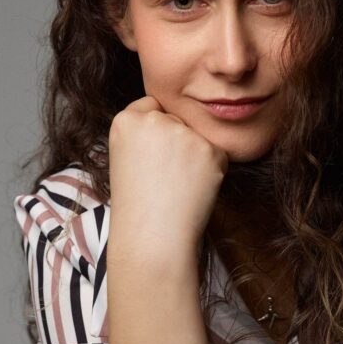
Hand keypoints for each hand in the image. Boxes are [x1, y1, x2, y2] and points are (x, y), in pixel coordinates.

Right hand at [108, 95, 228, 258]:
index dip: (156, 133)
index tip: (152, 157)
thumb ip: (145, 134)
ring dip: (195, 157)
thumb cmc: (138, 205)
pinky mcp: (209, 150)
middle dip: (177, 143)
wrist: (152, 237)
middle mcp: (153, 120)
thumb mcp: (126, 158)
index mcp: (125, 120)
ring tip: (177, 185)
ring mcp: (183, 133)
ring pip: (198, 137)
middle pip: (177, 120)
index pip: (152, 106)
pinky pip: (217, 155)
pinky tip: (193, 190)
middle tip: (164, 176)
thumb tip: (174, 123)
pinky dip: (211, 172)